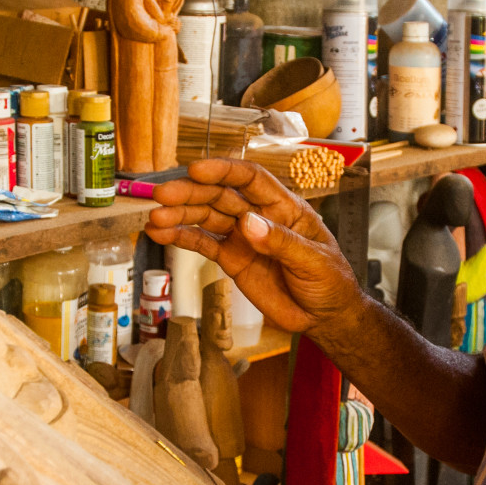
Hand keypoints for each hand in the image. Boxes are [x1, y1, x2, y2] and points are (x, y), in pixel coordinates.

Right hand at [144, 159, 364, 334]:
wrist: (324, 315)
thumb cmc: (330, 281)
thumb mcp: (313, 261)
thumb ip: (281, 242)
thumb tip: (248, 223)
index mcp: (284, 207)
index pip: (251, 179)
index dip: (224, 171)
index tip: (198, 170)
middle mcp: (258, 215)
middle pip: (220, 195)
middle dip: (191, 193)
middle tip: (163, 195)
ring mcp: (242, 236)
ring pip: (206, 217)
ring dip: (179, 215)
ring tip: (155, 218)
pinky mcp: (231, 258)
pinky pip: (202, 243)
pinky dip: (181, 237)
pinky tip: (160, 233)